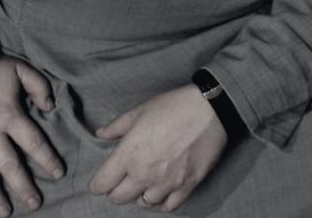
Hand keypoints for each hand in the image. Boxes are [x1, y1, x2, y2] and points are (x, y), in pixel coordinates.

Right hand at [0, 56, 64, 215]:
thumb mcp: (21, 70)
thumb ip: (39, 87)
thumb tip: (50, 106)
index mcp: (10, 116)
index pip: (34, 143)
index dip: (48, 160)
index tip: (58, 174)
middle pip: (10, 166)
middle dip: (24, 187)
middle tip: (35, 204)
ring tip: (4, 212)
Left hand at [88, 85, 226, 211]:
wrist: (212, 108)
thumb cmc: (174, 106)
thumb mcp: (140, 110)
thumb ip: (117, 126)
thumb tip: (101, 134)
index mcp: (128, 154)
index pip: (101, 185)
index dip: (99, 182)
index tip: (105, 177)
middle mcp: (144, 173)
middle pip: (118, 198)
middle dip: (118, 189)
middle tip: (125, 178)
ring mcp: (167, 182)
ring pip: (143, 203)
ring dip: (141, 194)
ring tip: (147, 182)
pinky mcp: (187, 185)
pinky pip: (169, 206)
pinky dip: (164, 201)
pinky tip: (164, 189)